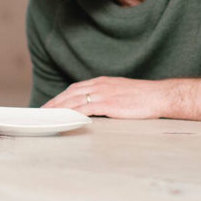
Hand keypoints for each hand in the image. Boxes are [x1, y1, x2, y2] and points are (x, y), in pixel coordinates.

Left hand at [42, 76, 171, 118]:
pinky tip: (64, 118)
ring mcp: (103, 94)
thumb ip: (108, 97)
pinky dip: (72, 112)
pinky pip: (84, 108)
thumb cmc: (144, 97)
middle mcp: (99, 85)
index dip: (61, 97)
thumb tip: (98, 107)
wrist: (158, 96)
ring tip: (47, 116)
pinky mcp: (107, 104)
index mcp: (102, 82)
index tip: (51, 104)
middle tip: (42, 112)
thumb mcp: (121, 93)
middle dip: (54, 102)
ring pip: (74, 100)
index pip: (75, 88)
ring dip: (58, 108)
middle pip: (70, 93)